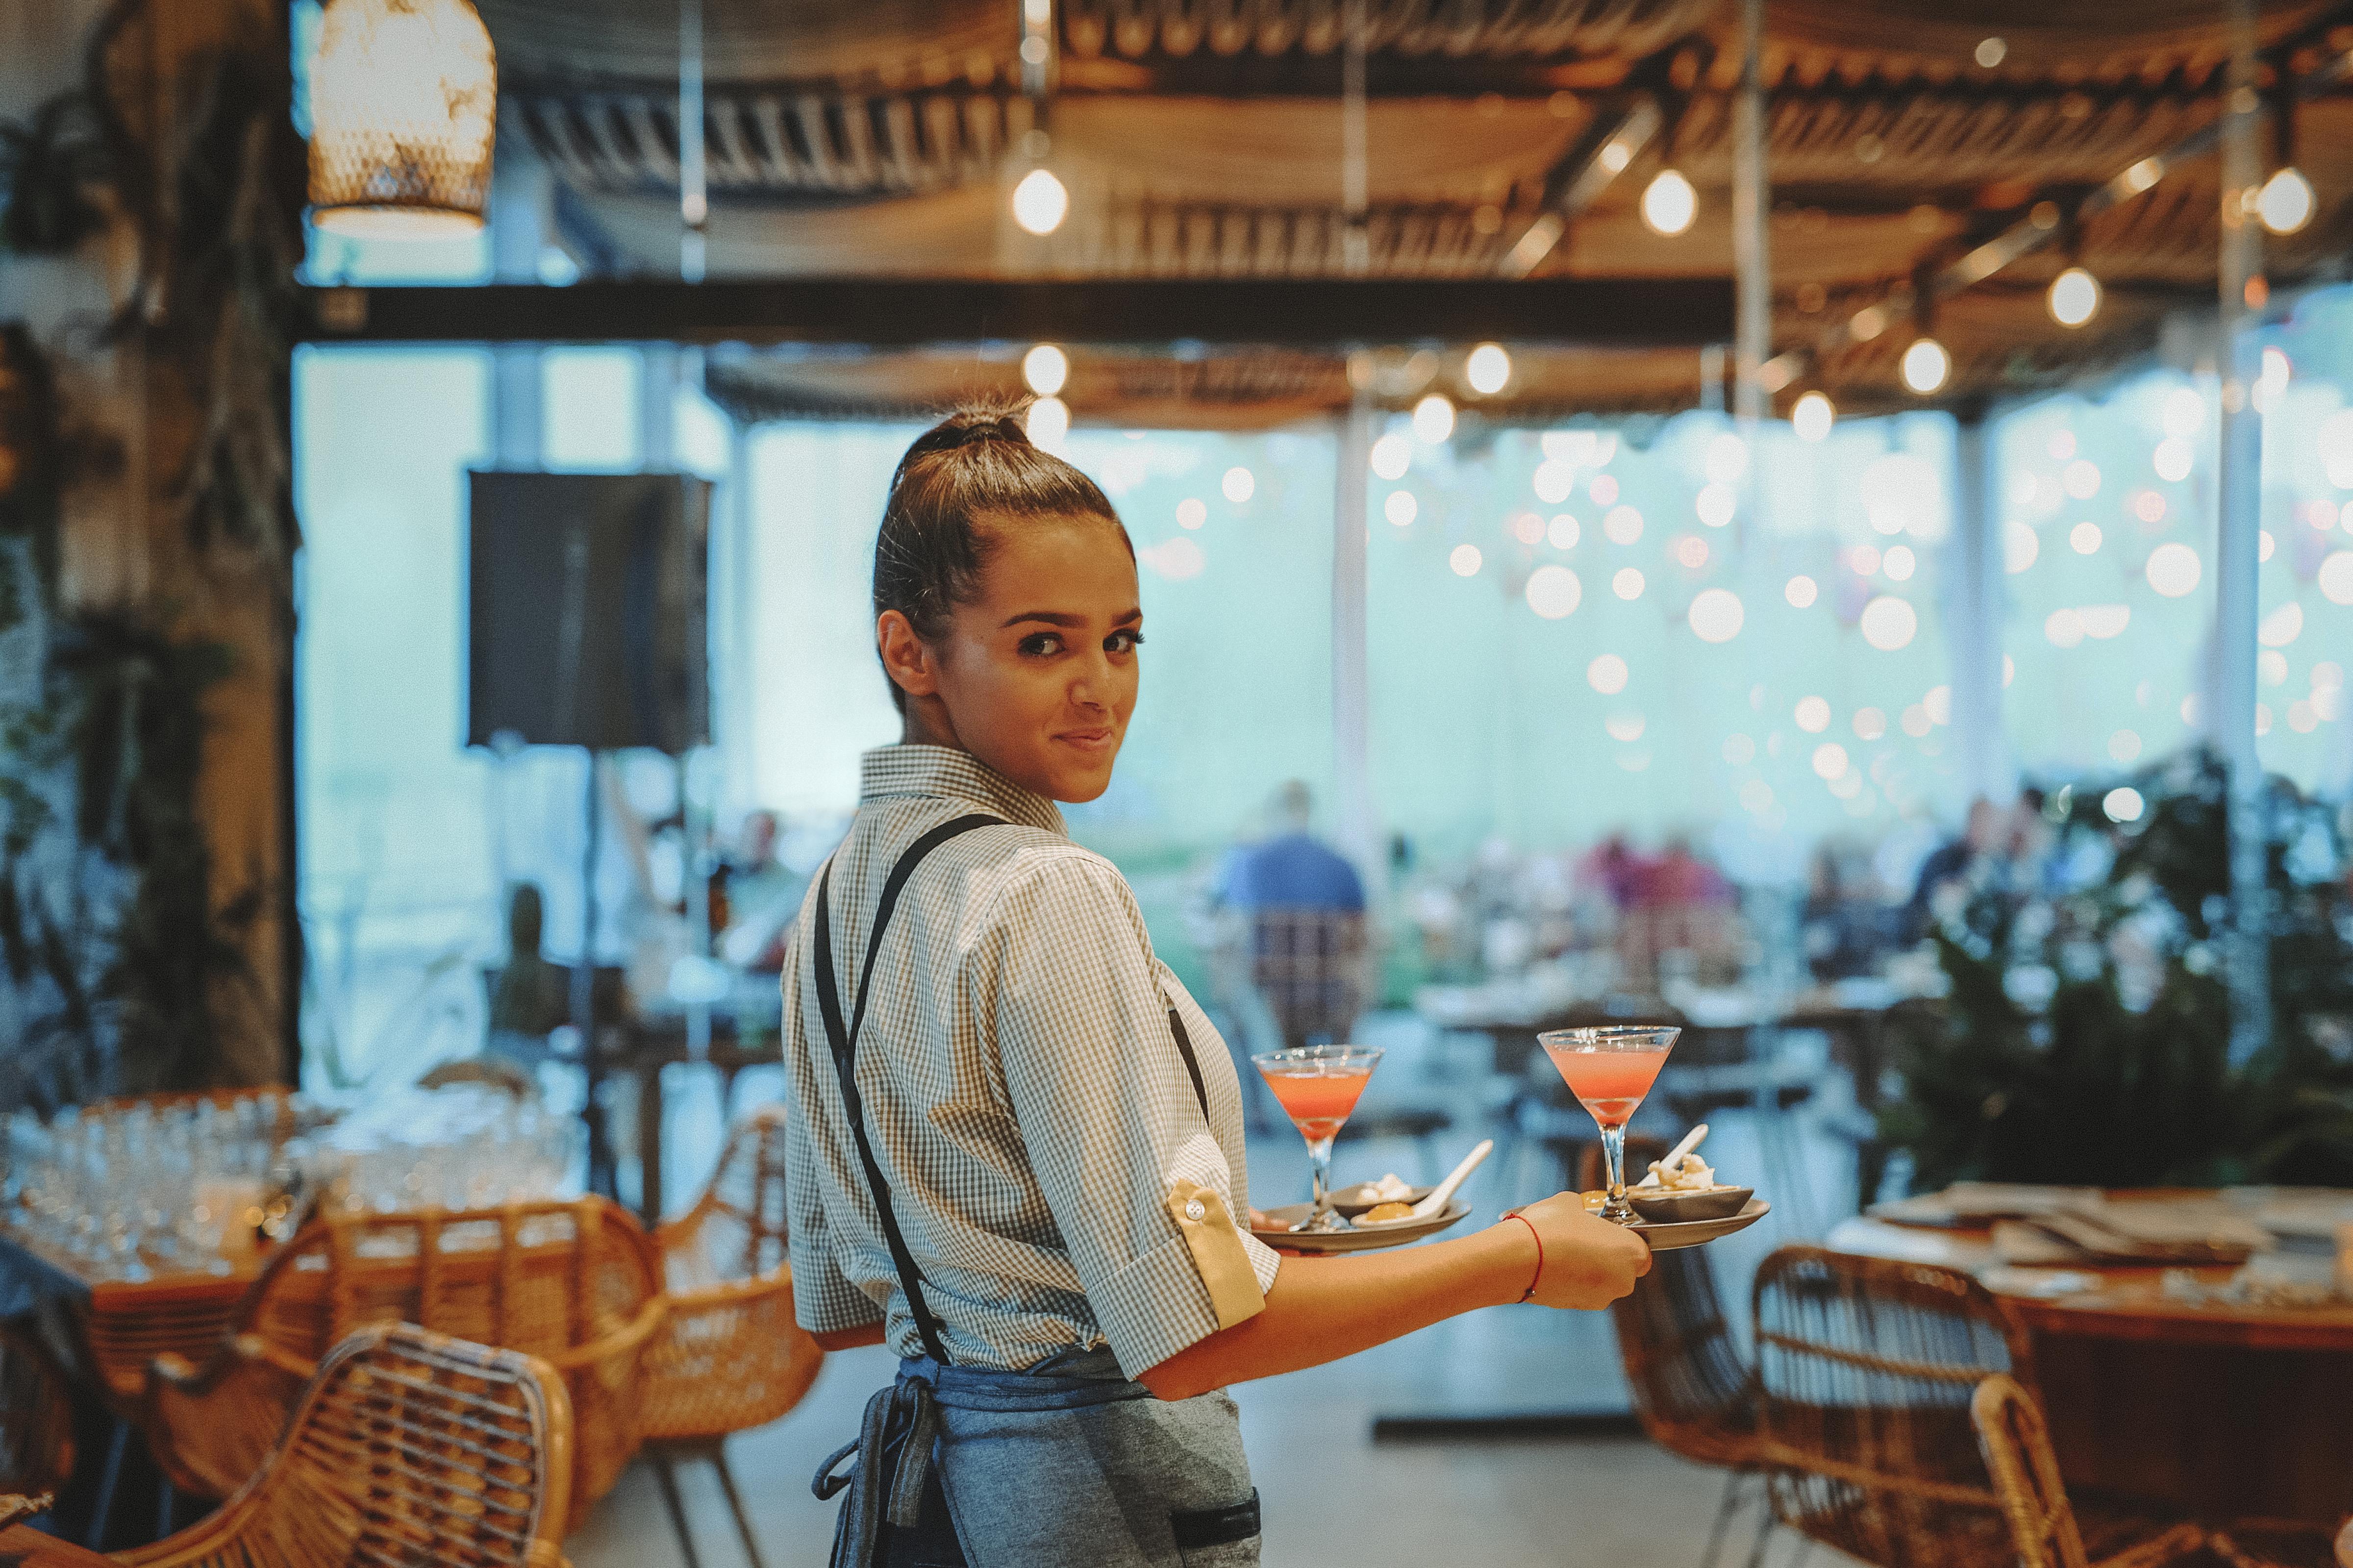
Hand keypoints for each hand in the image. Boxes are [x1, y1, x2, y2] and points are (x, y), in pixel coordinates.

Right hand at [1506, 1192, 1650, 1309]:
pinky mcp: (1576, 1307)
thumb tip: (1581, 1211)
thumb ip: (1586, 1210)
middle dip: (1607, 1254)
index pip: (1642, 1250)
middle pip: (1623, 1268)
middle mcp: (1622, 1281)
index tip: (1608, 1231)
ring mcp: (1599, 1298)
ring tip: (1564, 1248)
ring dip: (1589, 1268)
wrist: (1517, 1258)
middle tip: (1584, 1237)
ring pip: (1601, 1281)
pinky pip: (1581, 1290)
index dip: (1625, 1239)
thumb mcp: (1572, 1202)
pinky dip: (1572, 1279)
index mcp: (1631, 1252)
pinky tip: (1553, 1262)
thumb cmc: (1550, 1227)